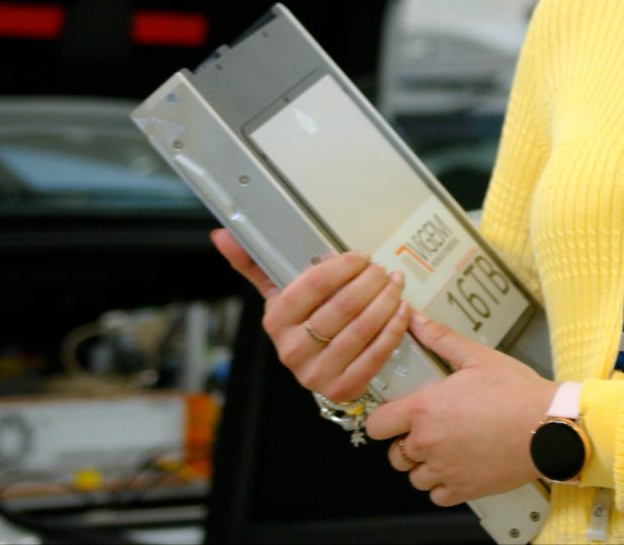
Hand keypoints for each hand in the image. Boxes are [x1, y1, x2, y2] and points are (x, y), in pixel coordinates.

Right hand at [210, 229, 411, 399]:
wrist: (315, 369)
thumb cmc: (300, 323)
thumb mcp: (277, 294)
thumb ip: (253, 263)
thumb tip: (221, 234)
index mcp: (275, 321)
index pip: (313, 285)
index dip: (343, 266)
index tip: (361, 256)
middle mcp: (292, 350)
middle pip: (342, 306)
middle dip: (369, 282)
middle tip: (383, 269)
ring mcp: (317, 374)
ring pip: (361, 329)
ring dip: (386, 301)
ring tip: (395, 284)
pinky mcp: (343, 389)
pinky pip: (376, 354)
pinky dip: (393, 329)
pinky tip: (402, 311)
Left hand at [366, 311, 557, 505]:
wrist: (549, 426)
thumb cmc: (517, 393)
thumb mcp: (478, 357)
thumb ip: (440, 339)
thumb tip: (415, 320)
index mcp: (425, 409)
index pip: (377, 425)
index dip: (384, 420)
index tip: (396, 417)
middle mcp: (428, 443)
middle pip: (394, 455)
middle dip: (407, 443)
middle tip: (431, 429)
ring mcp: (444, 470)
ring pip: (414, 477)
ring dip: (425, 466)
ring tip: (448, 447)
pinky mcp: (462, 490)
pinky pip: (436, 495)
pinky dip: (444, 485)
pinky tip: (460, 466)